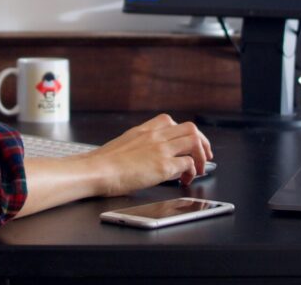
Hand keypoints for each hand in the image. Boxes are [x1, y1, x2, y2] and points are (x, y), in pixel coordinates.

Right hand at [83, 114, 213, 195]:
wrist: (96, 171)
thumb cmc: (102, 164)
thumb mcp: (122, 145)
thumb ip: (138, 145)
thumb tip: (146, 156)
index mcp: (143, 131)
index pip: (170, 121)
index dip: (183, 132)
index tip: (186, 142)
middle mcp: (155, 136)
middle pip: (190, 128)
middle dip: (202, 142)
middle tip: (204, 155)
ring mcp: (160, 149)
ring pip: (194, 141)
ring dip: (201, 156)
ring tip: (199, 168)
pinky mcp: (163, 166)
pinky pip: (189, 163)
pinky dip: (192, 172)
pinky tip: (185, 180)